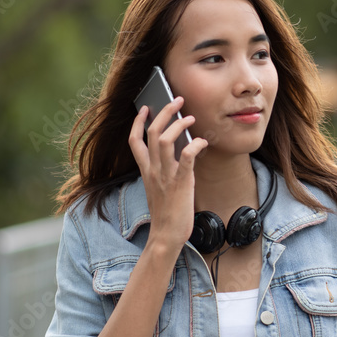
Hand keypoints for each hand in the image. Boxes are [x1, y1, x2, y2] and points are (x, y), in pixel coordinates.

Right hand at [128, 96, 208, 252]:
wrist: (166, 235)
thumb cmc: (166, 212)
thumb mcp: (159, 187)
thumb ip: (162, 169)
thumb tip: (178, 149)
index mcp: (145, 170)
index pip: (134, 140)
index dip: (138, 122)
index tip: (145, 108)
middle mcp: (153, 170)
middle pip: (152, 133)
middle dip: (164, 112)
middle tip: (177, 100)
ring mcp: (166, 176)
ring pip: (165, 140)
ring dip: (179, 125)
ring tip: (191, 118)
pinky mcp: (181, 183)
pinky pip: (186, 157)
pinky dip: (195, 145)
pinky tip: (202, 142)